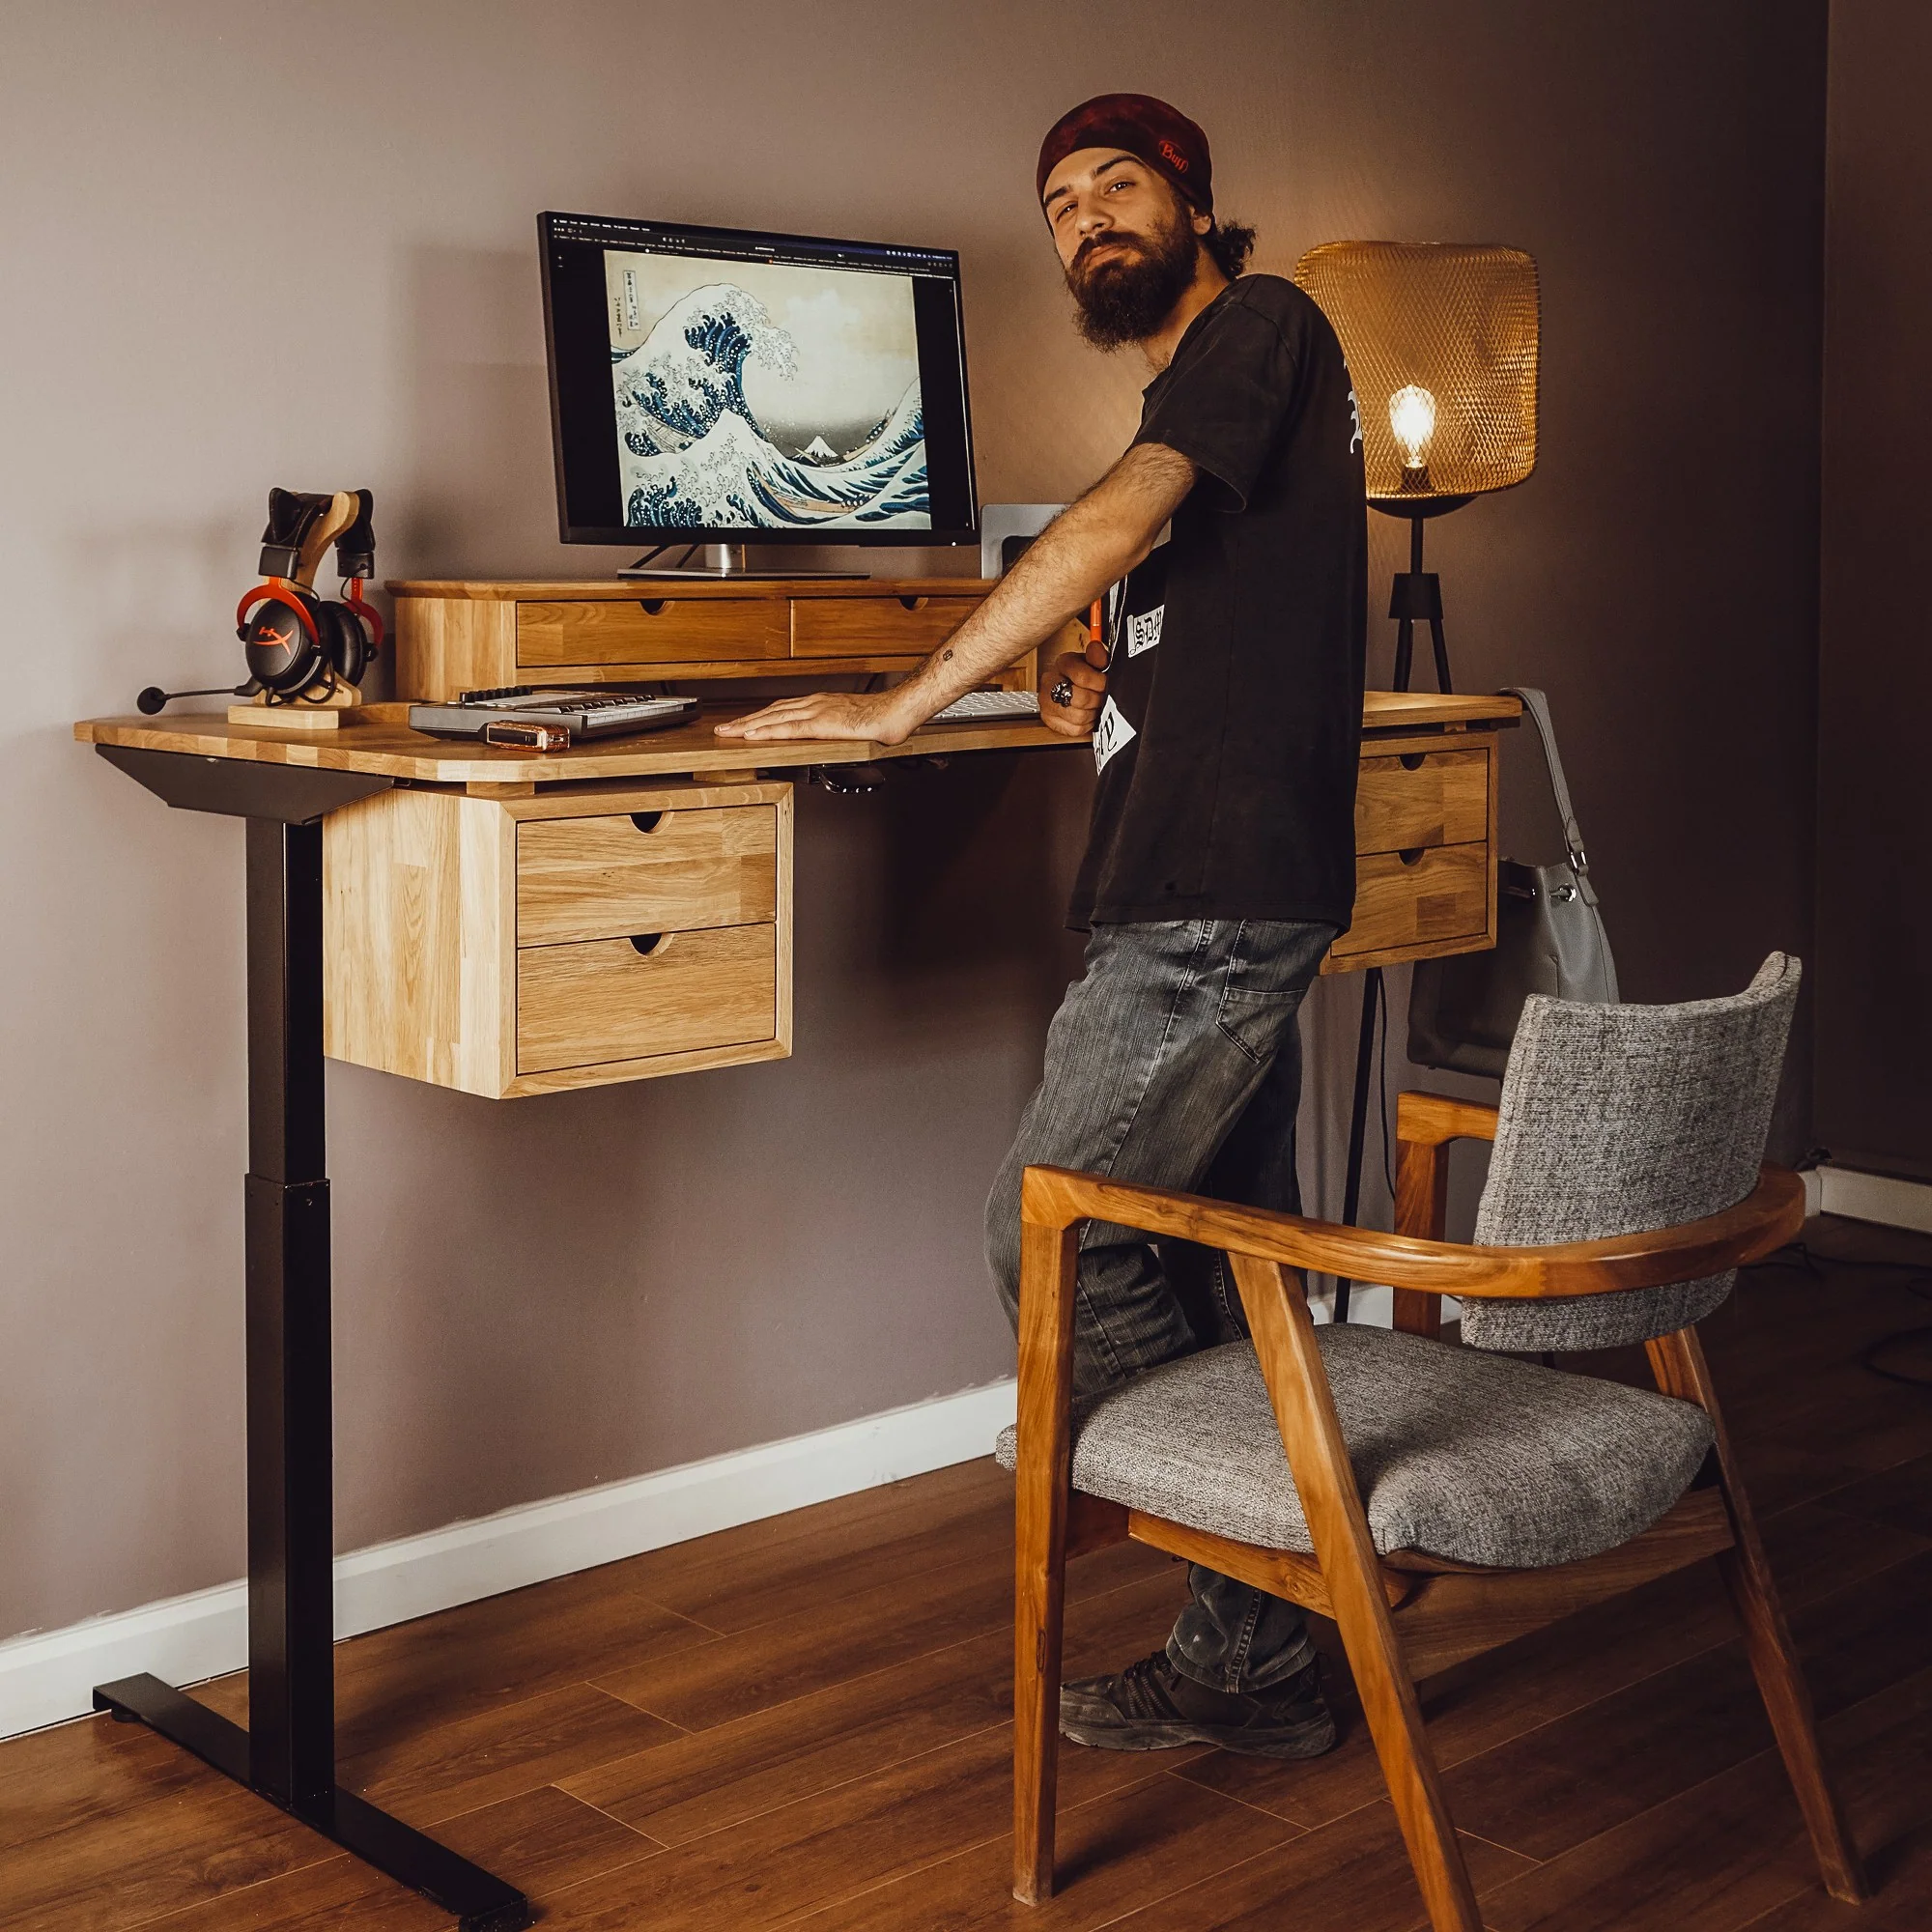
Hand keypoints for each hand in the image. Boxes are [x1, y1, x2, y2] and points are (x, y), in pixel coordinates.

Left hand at [714, 689, 915, 744]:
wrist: (897, 711)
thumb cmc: (881, 718)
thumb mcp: (852, 722)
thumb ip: (836, 728)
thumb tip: (829, 738)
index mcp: (820, 703)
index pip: (782, 709)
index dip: (760, 716)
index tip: (743, 723)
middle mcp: (814, 703)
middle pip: (771, 711)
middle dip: (745, 720)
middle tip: (724, 729)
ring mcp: (817, 710)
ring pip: (774, 717)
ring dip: (748, 725)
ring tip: (729, 732)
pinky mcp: (822, 723)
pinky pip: (789, 727)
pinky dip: (767, 730)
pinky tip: (753, 735)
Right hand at [1039, 636, 1107, 738]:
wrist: (1072, 686)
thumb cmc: (1086, 674)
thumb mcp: (1095, 662)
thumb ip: (1098, 656)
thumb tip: (1096, 647)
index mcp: (1063, 663)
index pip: (1082, 676)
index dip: (1100, 683)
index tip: (1105, 683)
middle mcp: (1050, 681)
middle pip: (1080, 699)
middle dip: (1096, 700)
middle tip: (1100, 696)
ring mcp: (1046, 702)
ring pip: (1078, 716)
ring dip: (1091, 713)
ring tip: (1092, 706)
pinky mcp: (1048, 719)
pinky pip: (1074, 729)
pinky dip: (1085, 725)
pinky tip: (1085, 715)